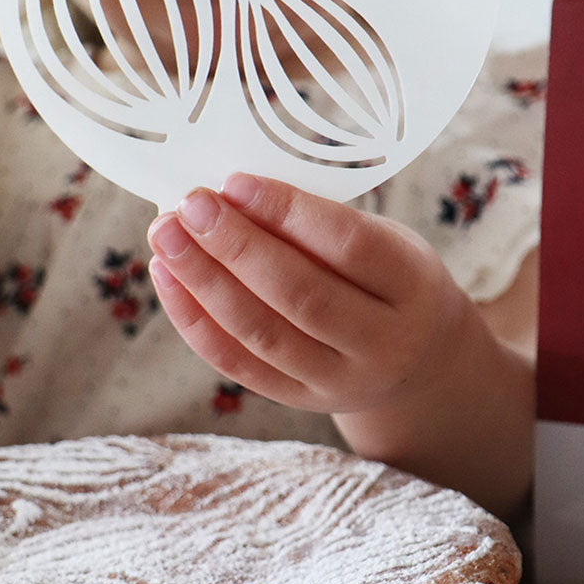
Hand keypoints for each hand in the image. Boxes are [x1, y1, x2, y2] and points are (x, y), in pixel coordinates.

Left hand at [147, 174, 461, 414]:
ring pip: (261, 333)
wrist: (417, 360)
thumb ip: (321, 225)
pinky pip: (237, 364)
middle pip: (300, 295)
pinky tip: (167, 278)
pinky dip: (194, 321)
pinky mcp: (300, 401)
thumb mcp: (383, 242)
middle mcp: (383, 344)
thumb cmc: (389, 280)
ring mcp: (340, 381)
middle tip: (188, 206)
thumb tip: (230, 195)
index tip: (234, 182)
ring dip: (203, 281)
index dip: (287, 212)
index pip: (348, 246)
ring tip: (166, 236)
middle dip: (235, 247)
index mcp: (412, 287)